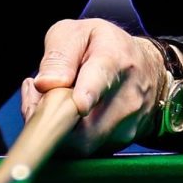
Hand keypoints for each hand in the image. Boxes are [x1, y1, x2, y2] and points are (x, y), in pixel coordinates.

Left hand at [19, 19, 163, 153]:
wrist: (147, 69)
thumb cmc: (103, 47)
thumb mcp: (78, 33)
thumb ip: (59, 54)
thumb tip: (46, 84)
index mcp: (114, 59)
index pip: (102, 79)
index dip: (88, 93)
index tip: (80, 104)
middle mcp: (127, 96)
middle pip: (87, 124)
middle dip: (51, 119)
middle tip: (34, 95)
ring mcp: (127, 124)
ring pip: (82, 143)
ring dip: (54, 129)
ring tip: (47, 100)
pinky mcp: (120, 143)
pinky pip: (85, 149)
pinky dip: (64, 137)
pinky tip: (61, 114)